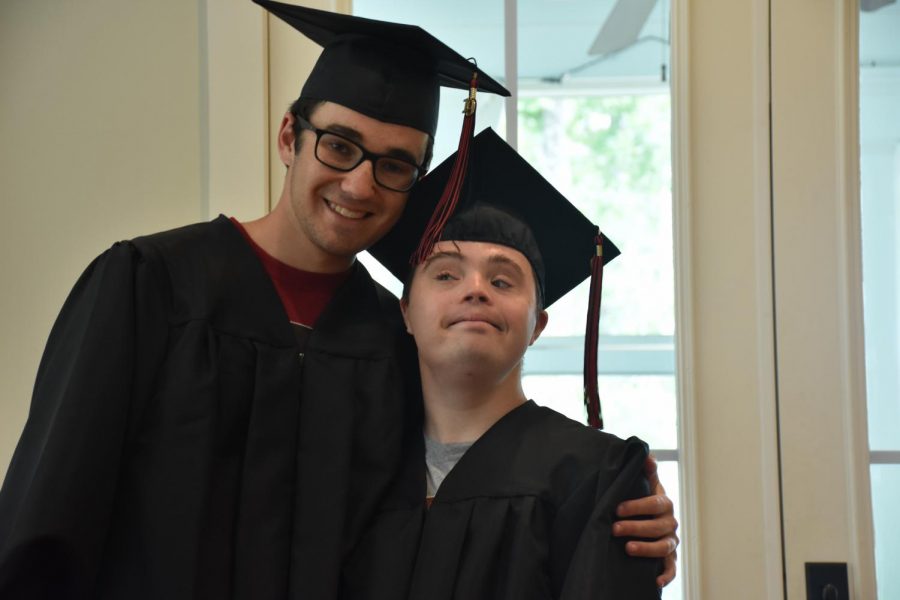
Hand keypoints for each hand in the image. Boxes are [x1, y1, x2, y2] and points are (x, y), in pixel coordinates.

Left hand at [613, 454, 678, 587]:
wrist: (649, 519)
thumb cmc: (642, 500)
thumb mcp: (644, 484)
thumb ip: (645, 471)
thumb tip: (647, 456)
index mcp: (664, 503)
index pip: (655, 503)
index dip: (637, 506)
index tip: (617, 508)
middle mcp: (670, 522)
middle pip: (658, 526)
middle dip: (636, 527)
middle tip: (614, 528)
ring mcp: (670, 541)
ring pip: (664, 547)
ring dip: (647, 548)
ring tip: (627, 548)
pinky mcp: (668, 559)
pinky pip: (671, 569)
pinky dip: (666, 575)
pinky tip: (655, 580)